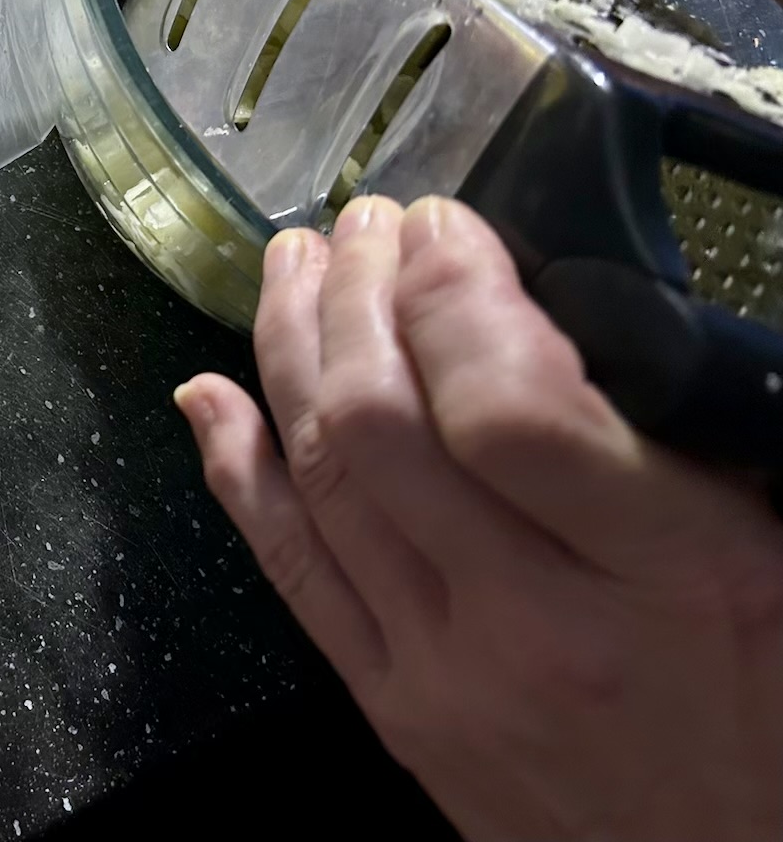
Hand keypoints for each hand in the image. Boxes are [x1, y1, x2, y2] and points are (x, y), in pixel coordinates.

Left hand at [174, 196, 782, 841]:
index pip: (506, 405)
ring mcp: (446, 671)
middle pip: (382, 424)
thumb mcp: (775, 554)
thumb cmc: (777, 710)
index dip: (453, 292)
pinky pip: (287, 570)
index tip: (444, 226)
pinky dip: (236, 467)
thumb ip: (670, 439)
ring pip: (320, 476)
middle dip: (354, 295)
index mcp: (667, 573)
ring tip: (288, 265)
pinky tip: (209, 392)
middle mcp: (536, 623)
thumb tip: (555, 307)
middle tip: (357, 223)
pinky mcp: (390, 709)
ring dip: (287, 349)